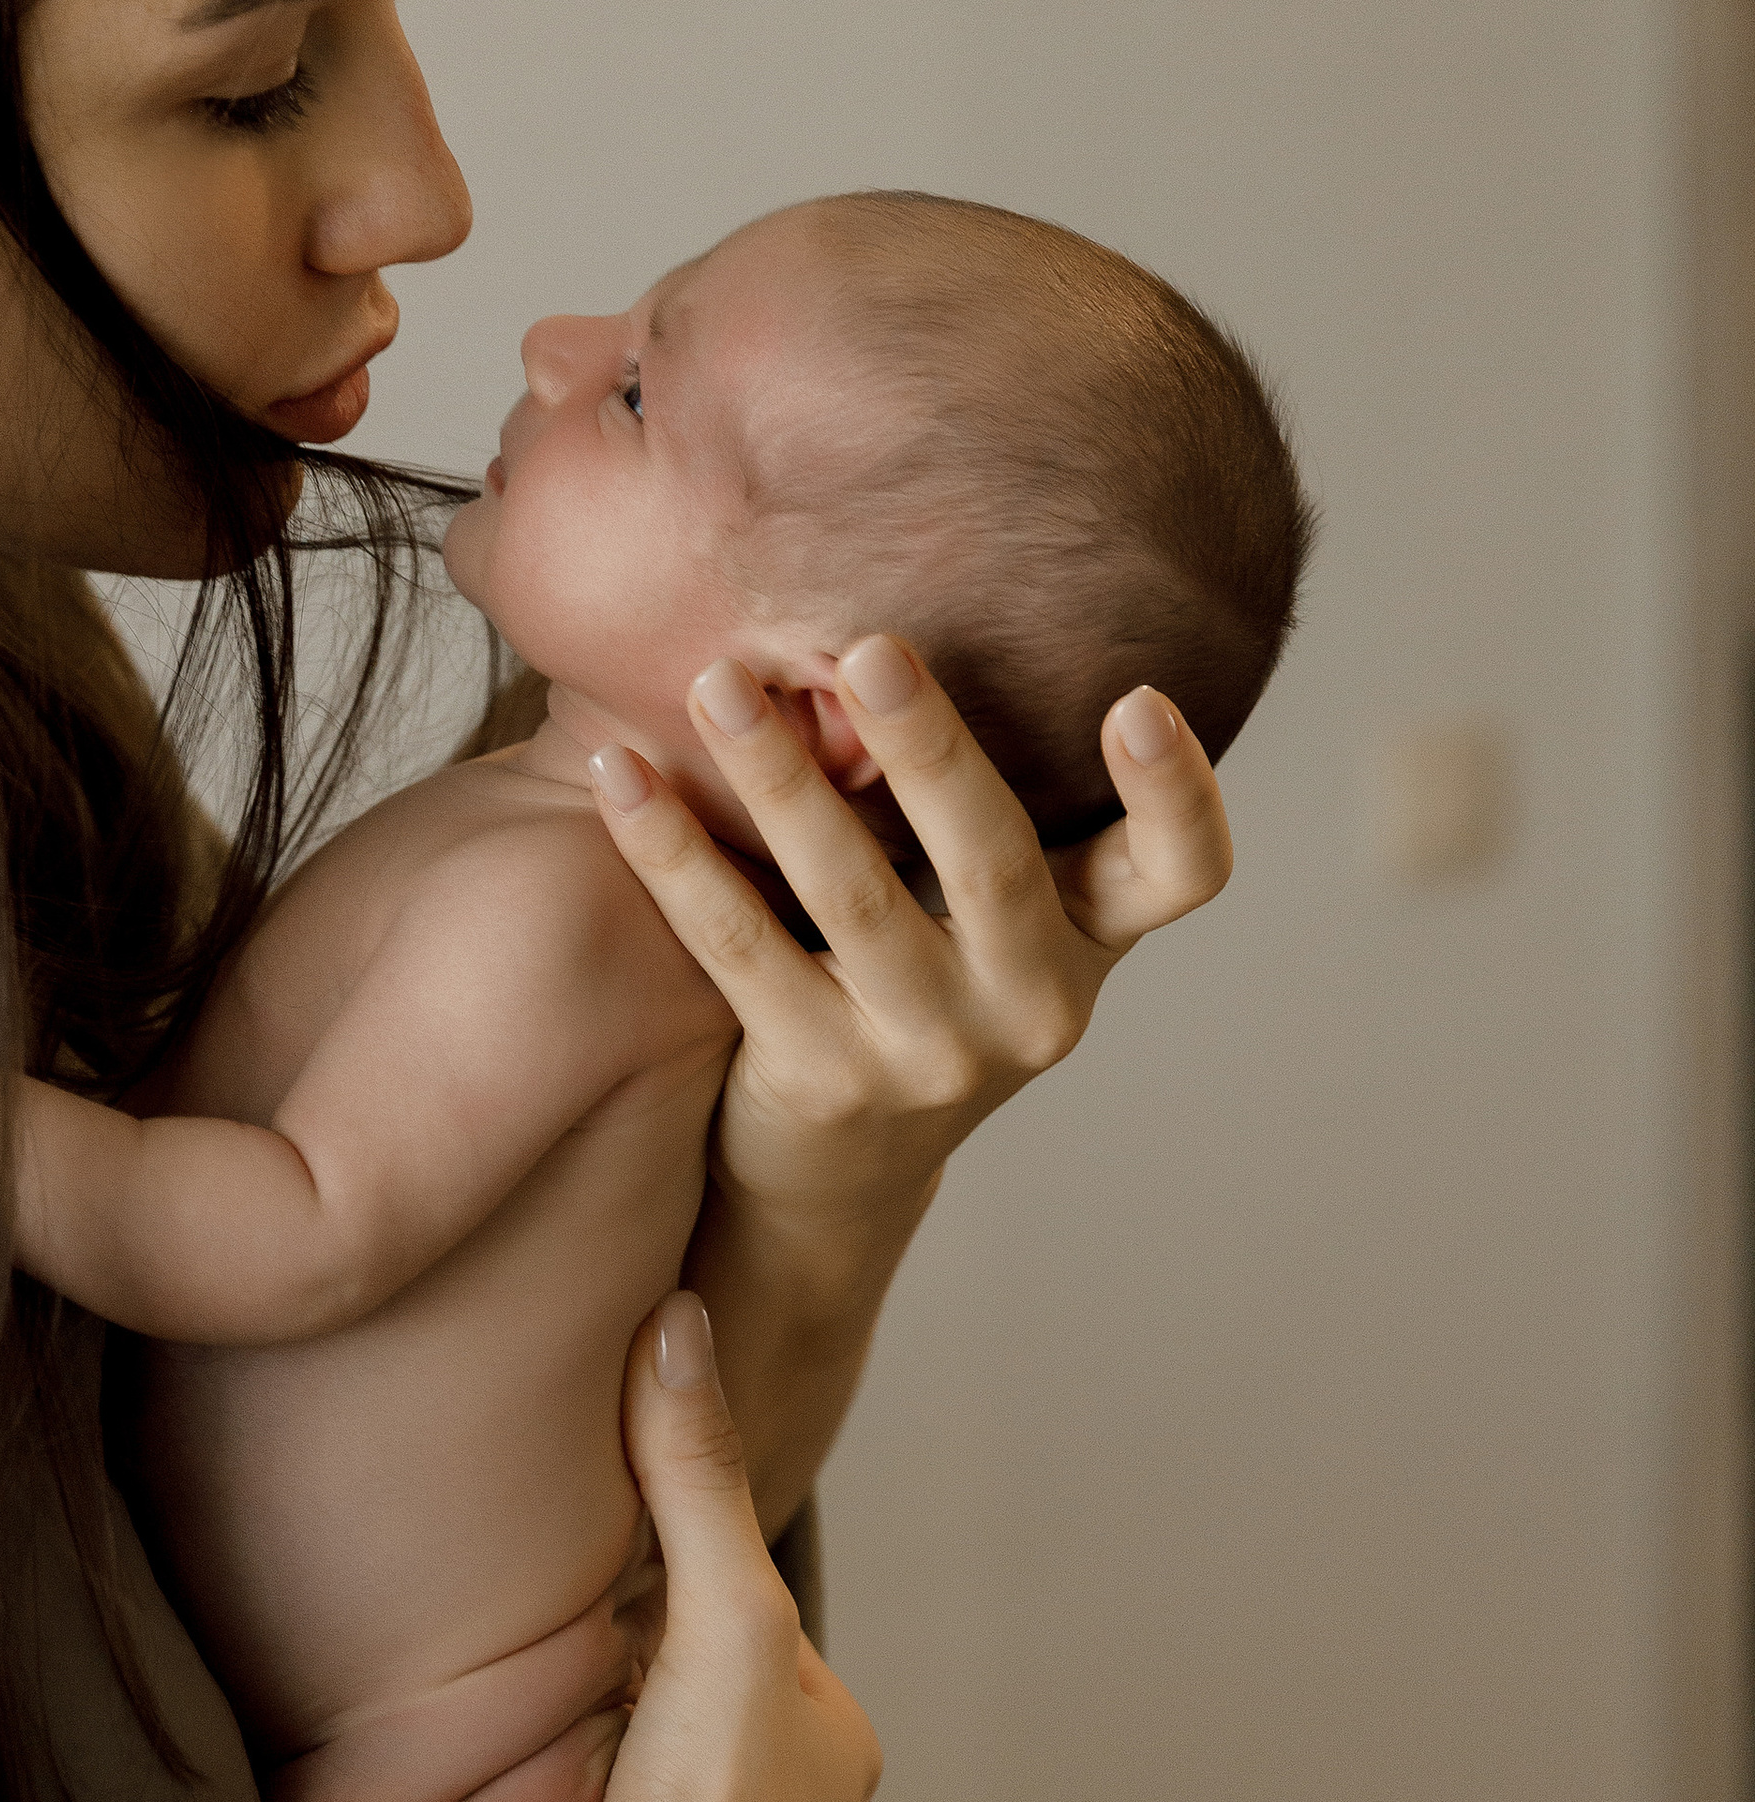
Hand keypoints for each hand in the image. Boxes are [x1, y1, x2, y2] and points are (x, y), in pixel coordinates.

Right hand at [328, 1292, 879, 1801]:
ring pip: (672, 1774)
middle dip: (654, 1670)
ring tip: (545, 1718)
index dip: (686, 1579)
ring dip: (617, 1748)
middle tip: (573, 1640)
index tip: (619, 1555)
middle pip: (713, 1697)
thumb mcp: (720, 1609)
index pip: (752, 1621)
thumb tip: (681, 1320)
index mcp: (842, 1746)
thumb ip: (695, 1472)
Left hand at [589, 644, 1233, 1251]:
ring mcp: (928, 1052)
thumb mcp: (985, 920)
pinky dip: (673, 851)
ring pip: (850, 894)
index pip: (1180, 874)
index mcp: (1087, 942)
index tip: (1137, 700)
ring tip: (718, 683)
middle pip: (995, 862)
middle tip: (868, 652)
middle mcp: (1030, 1005)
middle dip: (929, 750)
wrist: (834, 1177)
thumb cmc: (914, 992)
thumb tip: (881, 624)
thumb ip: (975, 810)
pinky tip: (619, 772)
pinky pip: (737, 944)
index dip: (1176, 794)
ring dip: (778, 777)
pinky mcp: (819, 1079)